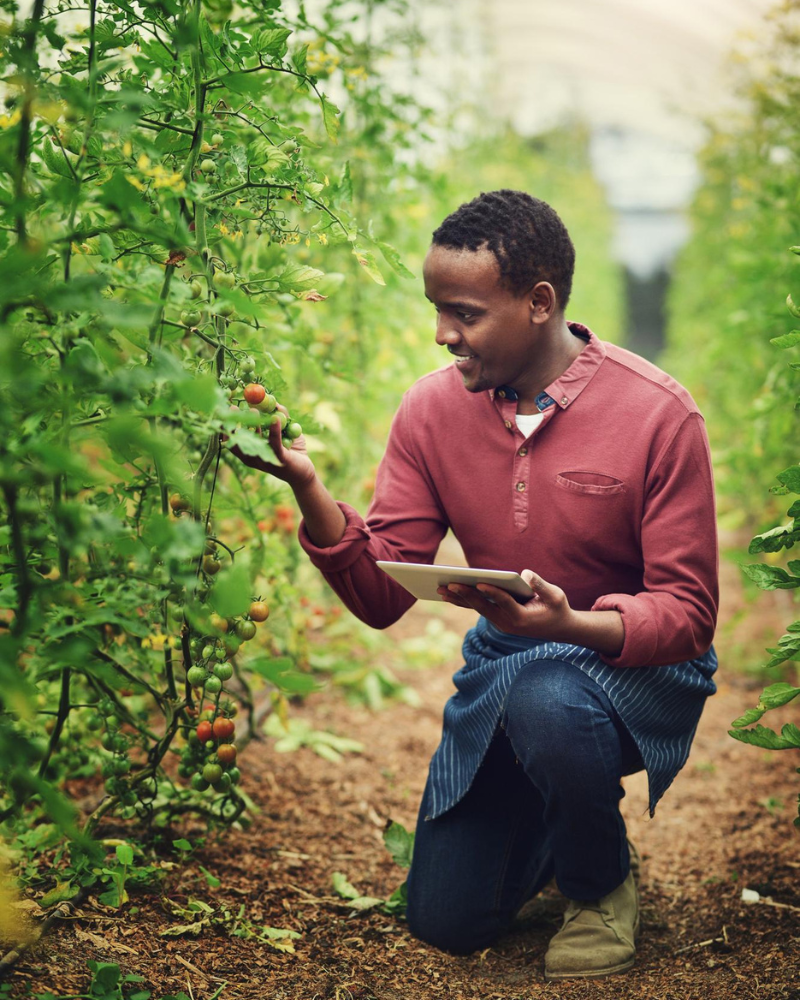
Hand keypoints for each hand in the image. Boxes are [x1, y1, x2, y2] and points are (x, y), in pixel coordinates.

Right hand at [227, 403, 315, 490]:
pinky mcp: (278, 459)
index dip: (226, 426)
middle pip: (239, 440)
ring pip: (256, 440)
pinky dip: (274, 430)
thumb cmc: (291, 452)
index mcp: (249, 452)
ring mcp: (264, 459)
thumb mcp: (285, 431)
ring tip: (253, 410)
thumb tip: (274, 401)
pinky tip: (275, 418)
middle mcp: (253, 457)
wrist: (304, 473)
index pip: (232, 440)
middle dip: (235, 423)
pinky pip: (275, 442)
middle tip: (233, 408)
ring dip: (253, 424)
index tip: (223, 411)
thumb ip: (280, 416)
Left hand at [437, 569, 571, 639]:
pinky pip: (479, 609)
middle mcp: (508, 623)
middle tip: (448, 584)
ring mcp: (501, 623)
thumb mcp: (556, 595)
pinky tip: (449, 593)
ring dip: (458, 599)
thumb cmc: (557, 608)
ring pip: (477, 609)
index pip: (504, 602)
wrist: (559, 628)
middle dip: (465, 594)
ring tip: (440, 589)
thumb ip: (541, 585)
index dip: (492, 592)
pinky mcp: (497, 620)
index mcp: (522, 617)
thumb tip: (525, 574)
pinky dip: (464, 601)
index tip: (480, 582)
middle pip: (483, 607)